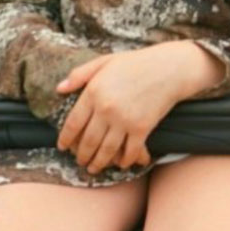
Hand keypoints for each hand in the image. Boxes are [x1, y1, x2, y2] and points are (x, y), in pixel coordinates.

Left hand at [54, 42, 222, 174]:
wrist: (170, 67)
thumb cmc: (137, 63)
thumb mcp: (105, 61)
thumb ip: (80, 74)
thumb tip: (59, 89)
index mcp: (93, 92)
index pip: (72, 123)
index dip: (65, 139)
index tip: (62, 147)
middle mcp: (106, 109)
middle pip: (87, 141)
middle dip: (81, 155)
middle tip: (79, 161)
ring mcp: (124, 120)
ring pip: (106, 150)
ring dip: (98, 163)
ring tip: (93, 168)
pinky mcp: (142, 128)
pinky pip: (130, 151)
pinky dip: (124, 161)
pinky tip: (120, 164)